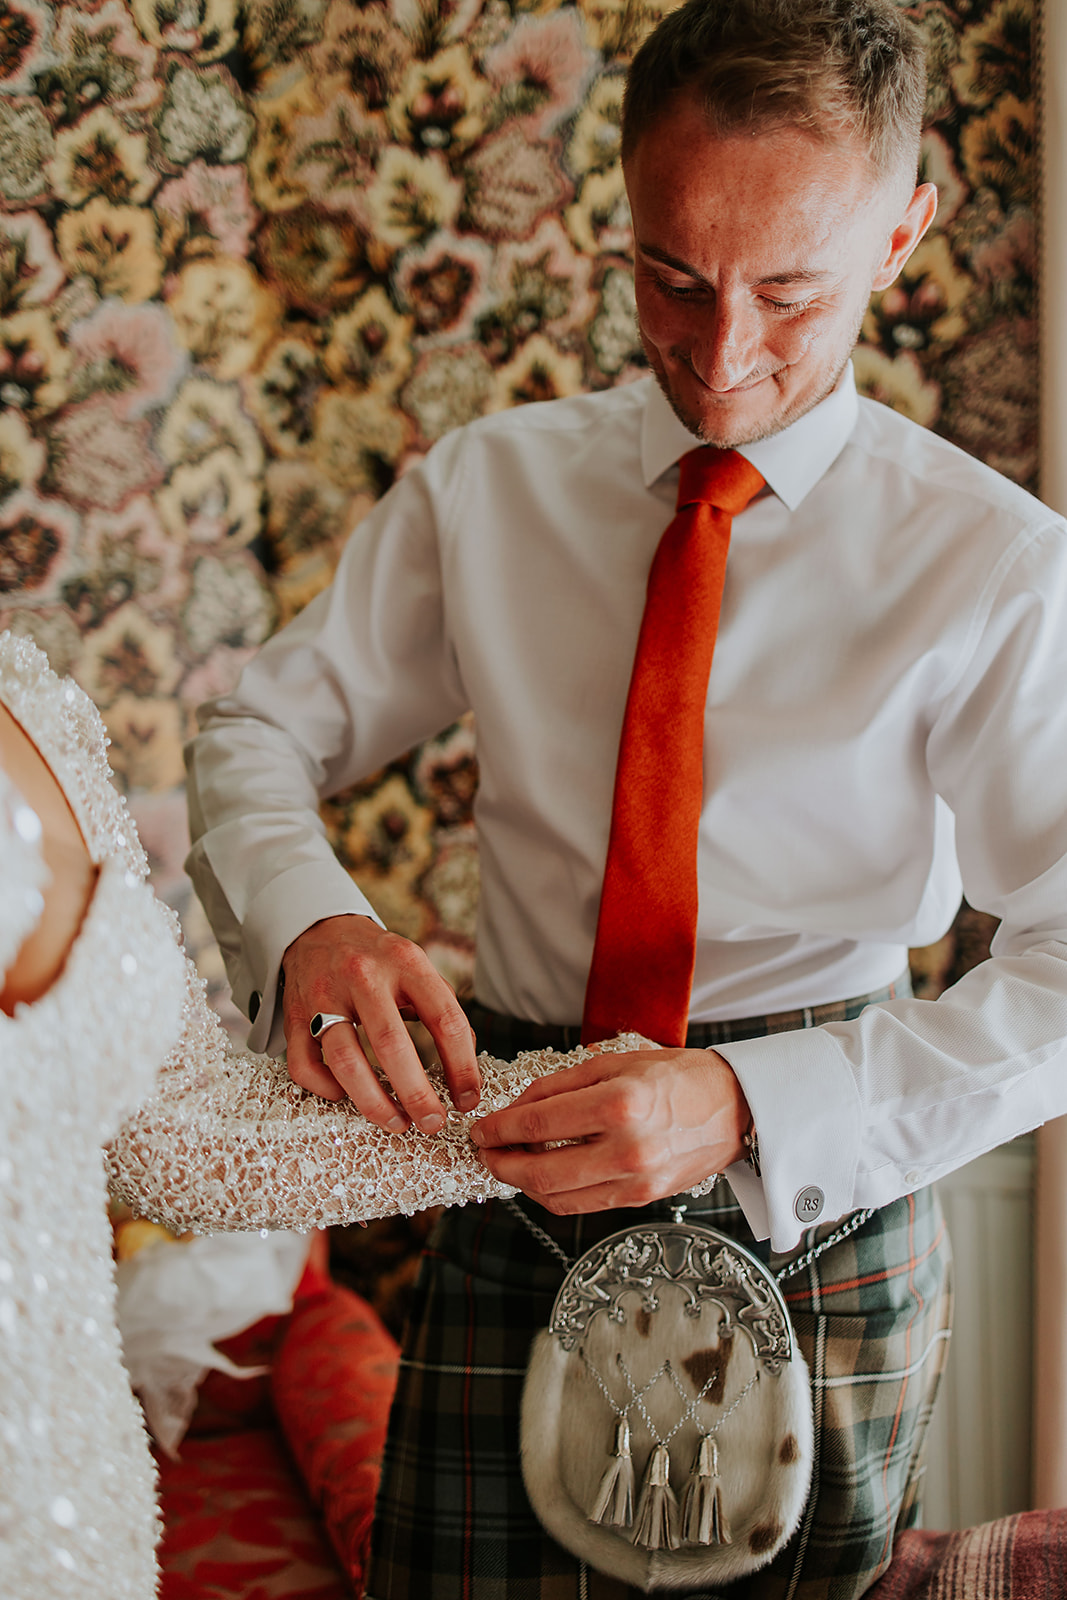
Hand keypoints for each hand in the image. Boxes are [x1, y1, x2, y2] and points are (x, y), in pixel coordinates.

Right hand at [281, 914, 480, 1131]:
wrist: (318, 930)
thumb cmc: (377, 959)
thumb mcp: (416, 966)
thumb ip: (443, 1008)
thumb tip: (466, 1065)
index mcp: (405, 962)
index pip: (444, 1018)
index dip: (462, 1066)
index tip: (468, 1099)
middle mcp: (363, 976)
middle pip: (392, 1044)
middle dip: (417, 1094)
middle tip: (433, 1123)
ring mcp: (323, 996)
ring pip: (346, 1060)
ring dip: (374, 1102)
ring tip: (397, 1123)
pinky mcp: (293, 1016)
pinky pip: (305, 1065)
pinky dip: (327, 1090)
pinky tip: (346, 1097)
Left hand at [470, 1046, 749, 1213]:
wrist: (735, 1107)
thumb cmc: (678, 1076)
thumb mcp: (617, 1061)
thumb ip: (561, 1085)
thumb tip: (516, 1107)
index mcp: (620, 1103)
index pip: (538, 1125)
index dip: (499, 1129)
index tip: (481, 1129)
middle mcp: (627, 1147)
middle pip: (540, 1173)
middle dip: (501, 1165)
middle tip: (485, 1152)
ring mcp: (636, 1179)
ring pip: (558, 1198)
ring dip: (523, 1184)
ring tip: (511, 1164)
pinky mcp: (643, 1198)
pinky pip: (584, 1205)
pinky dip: (554, 1194)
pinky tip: (543, 1175)